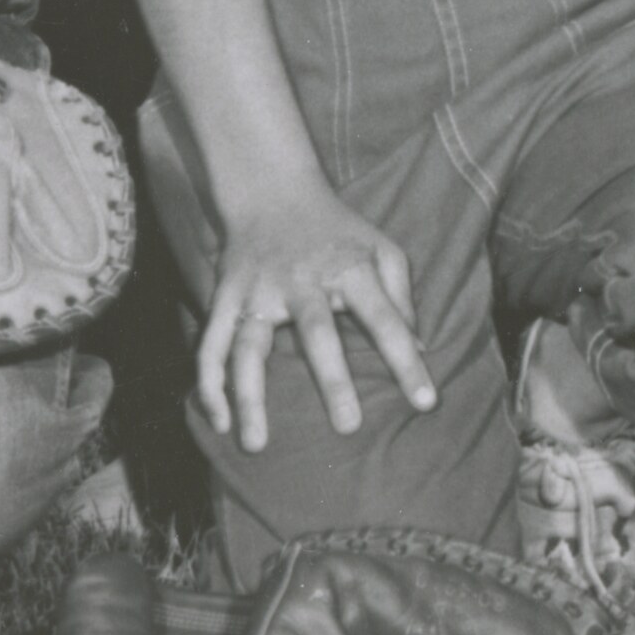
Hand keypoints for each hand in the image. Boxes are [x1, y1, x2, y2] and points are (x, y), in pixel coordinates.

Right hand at [192, 188, 436, 458]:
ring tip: (257, 445)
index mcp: (349, 267)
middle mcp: (302, 279)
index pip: (386, 318)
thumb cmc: (338, 230)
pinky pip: (210, 345)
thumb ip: (401, 296)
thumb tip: (420, 348)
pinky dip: (209, 385)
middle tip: (349, 427)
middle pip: (317, 332)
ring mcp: (258, 289)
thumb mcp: (381, 248)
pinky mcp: (225, 296)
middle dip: (333, 380)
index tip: (426, 403)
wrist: (272, 189)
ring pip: (248, 346)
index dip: (407, 361)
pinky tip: (219, 423)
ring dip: (250, 396)